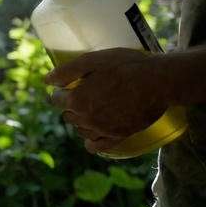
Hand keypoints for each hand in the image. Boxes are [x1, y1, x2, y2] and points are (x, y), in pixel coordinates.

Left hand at [45, 48, 170, 153]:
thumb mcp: (92, 60)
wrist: (159, 81)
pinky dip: (92, 143)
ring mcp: (103, 130)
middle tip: (81, 96)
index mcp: (77, 100)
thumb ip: (66, 71)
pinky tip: (93, 135)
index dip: (59, 93)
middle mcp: (87, 118)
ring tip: (90, 111)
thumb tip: (47, 81)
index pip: (55, 100)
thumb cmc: (125, 66)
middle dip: (70, 106)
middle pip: (68, 115)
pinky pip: (98, 147)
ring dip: (80, 121)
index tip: (64, 89)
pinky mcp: (119, 136)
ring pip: (81, 130)